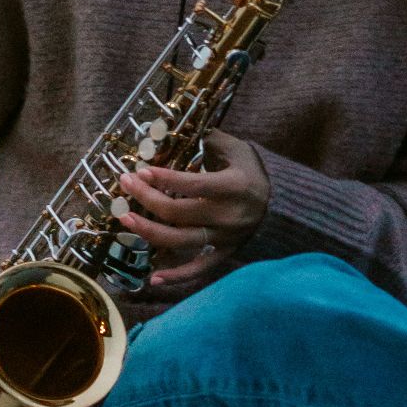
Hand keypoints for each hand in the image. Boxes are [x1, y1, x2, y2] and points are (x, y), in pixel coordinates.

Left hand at [115, 130, 268, 286]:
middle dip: (146, 198)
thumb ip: (209, 139)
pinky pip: (198, 270)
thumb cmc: (254, 172)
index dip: (164, 179)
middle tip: (125, 184)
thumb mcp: (237, 149)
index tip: (140, 171)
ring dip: (148, 232)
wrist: (282, 204)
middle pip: (178, 212)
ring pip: (180, 241)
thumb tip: (176, 129)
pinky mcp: (224, 254)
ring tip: (125, 220)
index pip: (193, 185)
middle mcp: (227, 215)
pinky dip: (176, 277)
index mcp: (233, 186)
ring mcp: (224, 238)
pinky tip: (153, 278)